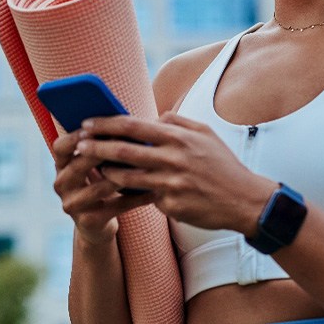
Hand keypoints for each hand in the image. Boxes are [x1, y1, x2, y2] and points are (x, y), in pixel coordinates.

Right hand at [51, 129, 154, 244]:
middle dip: (102, 153)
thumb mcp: (95, 165)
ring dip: (123, 176)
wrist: (95, 223)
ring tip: (145, 167)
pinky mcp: (88, 221)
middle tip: (127, 143)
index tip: (96, 128)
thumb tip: (131, 119)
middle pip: (79, 165)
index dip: (76, 136)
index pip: (60, 146)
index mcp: (61, 165)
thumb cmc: (100, 183)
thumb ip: (103, 144)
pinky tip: (154, 191)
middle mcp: (61, 184)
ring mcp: (73, 204)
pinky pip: (115, 207)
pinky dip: (136, 198)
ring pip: (98, 188)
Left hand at [75, 112, 274, 233]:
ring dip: (108, 173)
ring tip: (95, 170)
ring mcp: (171, 184)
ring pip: (128, 177)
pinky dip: (132, 195)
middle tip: (78, 146)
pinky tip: (119, 193)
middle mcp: (173, 158)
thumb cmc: (224, 166)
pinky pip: (145, 198)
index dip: (107, 124)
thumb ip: (179, 122)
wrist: (245, 201)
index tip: (88, 123)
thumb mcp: (206, 135)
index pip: (134, 126)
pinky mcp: (172, 206)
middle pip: (124, 151)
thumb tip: (155, 117)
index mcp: (179, 137)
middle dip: (96, 148)